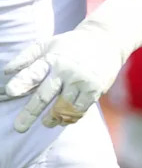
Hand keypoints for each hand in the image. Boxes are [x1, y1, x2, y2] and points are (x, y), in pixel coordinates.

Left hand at [3, 25, 122, 131]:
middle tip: (19, 127)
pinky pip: (80, 109)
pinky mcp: (95, 89)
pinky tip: (64, 119)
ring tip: (46, 123)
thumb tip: (6, 72)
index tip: (10, 91)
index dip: (22, 82)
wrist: (107, 40)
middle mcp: (66, 70)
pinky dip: (70, 117)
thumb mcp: (48, 44)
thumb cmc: (72, 45)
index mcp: (51, 58)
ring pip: (63, 107)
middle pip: (45, 95)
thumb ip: (27, 57)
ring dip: (52, 118)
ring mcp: (81, 80)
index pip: (34, 72)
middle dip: (30, 112)